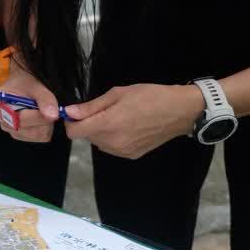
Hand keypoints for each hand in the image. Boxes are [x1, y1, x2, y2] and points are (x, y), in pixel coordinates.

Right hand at [0, 65, 58, 142]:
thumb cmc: (25, 84)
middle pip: (29, 129)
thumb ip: (45, 99)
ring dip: (46, 123)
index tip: (51, 109)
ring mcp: (12, 131)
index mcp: (0, 107)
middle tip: (47, 106)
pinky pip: (40, 137)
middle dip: (43, 118)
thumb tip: (52, 115)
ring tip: (43, 110)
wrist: (22, 86)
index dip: (39, 115)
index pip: (21, 119)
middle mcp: (3, 122)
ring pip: (37, 135)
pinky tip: (41, 117)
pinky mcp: (22, 136)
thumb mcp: (35, 87)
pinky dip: (46, 128)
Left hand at [64, 83, 204, 158]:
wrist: (179, 111)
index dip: (71, 122)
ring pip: (99, 143)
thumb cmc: (149, 96)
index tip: (77, 112)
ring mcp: (123, 152)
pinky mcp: (132, 156)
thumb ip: (91, 106)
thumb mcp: (118, 94)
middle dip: (88, 124)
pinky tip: (127, 127)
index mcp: (107, 125)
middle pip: (87, 137)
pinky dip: (113, 139)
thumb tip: (69, 112)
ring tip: (118, 117)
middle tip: (104, 110)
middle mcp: (113, 143)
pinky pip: (112, 148)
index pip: (74, 133)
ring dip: (100, 132)